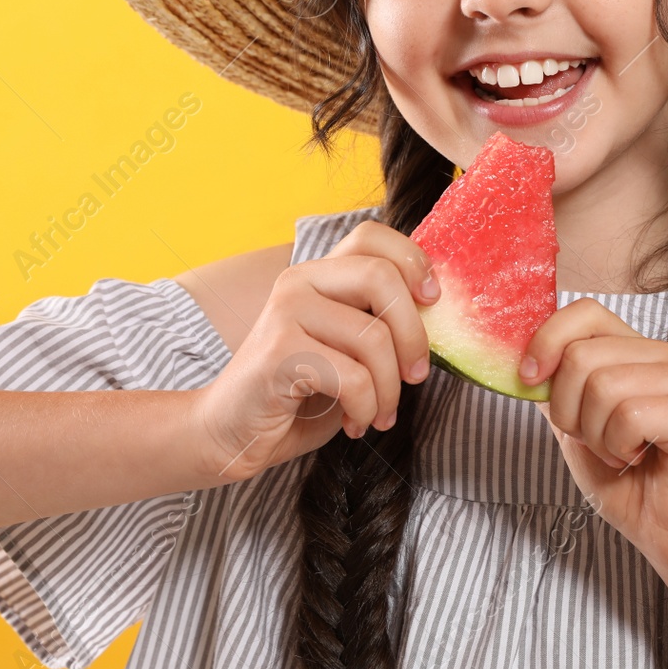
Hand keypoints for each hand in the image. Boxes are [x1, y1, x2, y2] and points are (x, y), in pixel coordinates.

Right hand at [190, 221, 436, 481]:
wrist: (231, 433)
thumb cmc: (300, 392)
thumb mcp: (347, 348)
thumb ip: (378, 321)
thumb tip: (436, 312)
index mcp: (319, 273)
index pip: (371, 235)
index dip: (413, 260)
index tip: (432, 302)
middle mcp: (299, 281)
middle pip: (382, 278)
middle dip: (414, 335)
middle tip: (415, 376)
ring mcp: (285, 312)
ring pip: (373, 338)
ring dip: (389, 389)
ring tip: (381, 413)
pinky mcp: (279, 352)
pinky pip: (353, 377)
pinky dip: (367, 408)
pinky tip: (356, 422)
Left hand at [523, 297, 667, 575]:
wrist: (667, 535)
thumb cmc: (624, 481)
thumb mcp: (573, 426)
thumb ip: (554, 387)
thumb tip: (521, 357)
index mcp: (637, 350)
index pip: (585, 312)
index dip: (547, 341)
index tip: (530, 380)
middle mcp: (666, 356)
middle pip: (582, 355)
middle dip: (568, 410)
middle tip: (594, 441)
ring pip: (603, 385)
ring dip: (596, 436)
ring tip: (619, 453)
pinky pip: (630, 415)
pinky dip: (619, 447)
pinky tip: (638, 459)